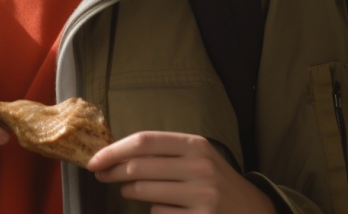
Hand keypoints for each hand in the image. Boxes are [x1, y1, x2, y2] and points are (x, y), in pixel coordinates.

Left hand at [87, 131, 276, 213]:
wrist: (252, 210)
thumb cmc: (215, 180)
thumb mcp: (198, 157)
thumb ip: (165, 152)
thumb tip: (116, 153)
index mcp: (196, 144)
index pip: (145, 142)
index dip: (114, 150)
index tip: (95, 159)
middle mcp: (200, 167)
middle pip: (138, 168)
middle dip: (112, 172)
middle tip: (101, 175)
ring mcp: (201, 196)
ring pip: (143, 193)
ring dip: (128, 192)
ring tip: (129, 190)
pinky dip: (153, 211)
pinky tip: (163, 208)